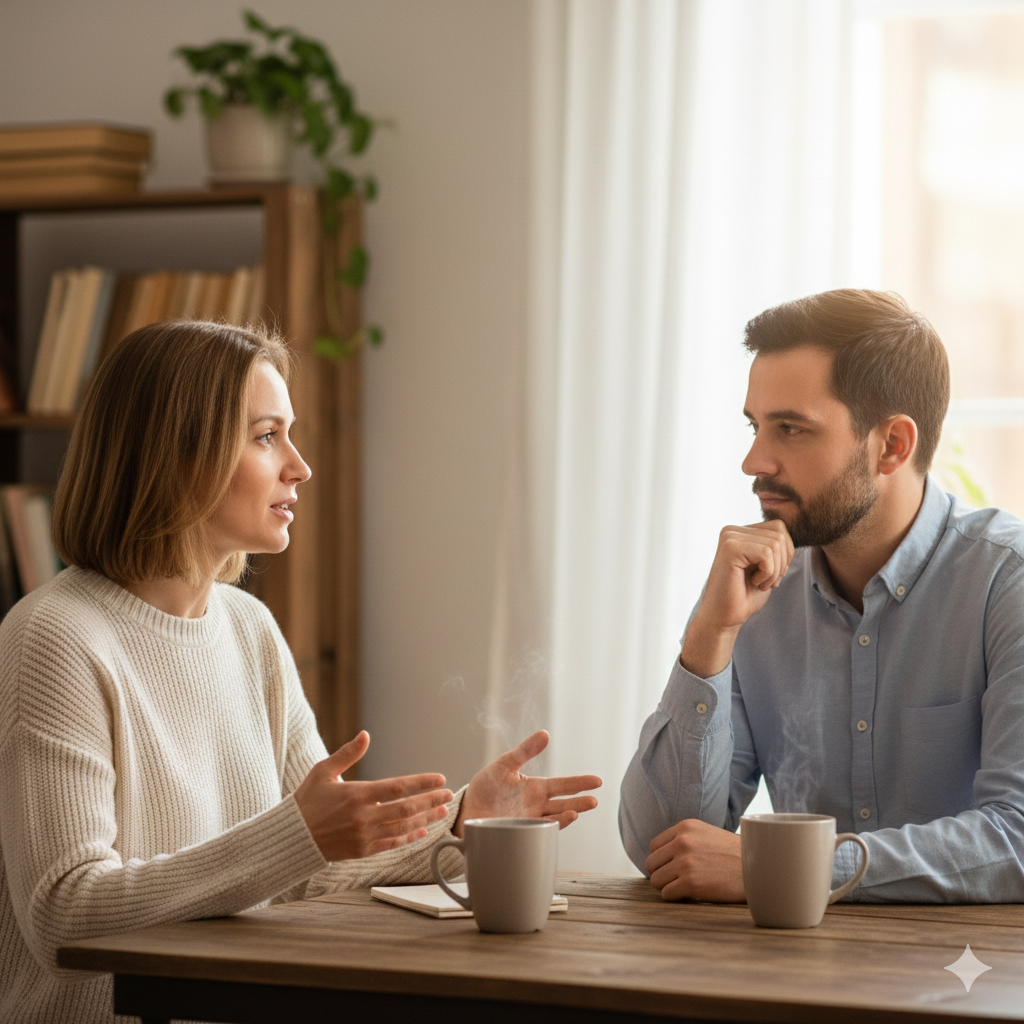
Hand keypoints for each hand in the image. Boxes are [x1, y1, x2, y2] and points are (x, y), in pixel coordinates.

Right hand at [293, 731, 453, 861]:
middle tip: (448, 794)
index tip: (439, 778)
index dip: (421, 783)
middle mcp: (363, 817)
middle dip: (430, 801)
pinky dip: (410, 838)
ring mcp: (364, 836)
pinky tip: (423, 831)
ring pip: (403, 828)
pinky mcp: (362, 851)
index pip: (397, 787)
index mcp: (356, 794)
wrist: (292, 837)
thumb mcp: (323, 771)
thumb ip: (348, 753)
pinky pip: (392, 844)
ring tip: (443, 811)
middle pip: (406, 809)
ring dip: (426, 819)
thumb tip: (366, 735)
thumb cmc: (308, 800)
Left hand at [455, 730, 601, 835]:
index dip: (580, 783)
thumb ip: (525, 751)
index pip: (563, 785)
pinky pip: (537, 832)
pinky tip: (553, 823)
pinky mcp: (518, 834)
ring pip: (553, 819)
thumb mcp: (505, 764)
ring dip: (565, 816)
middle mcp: (536, 806)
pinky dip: (547, 828)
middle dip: (579, 802)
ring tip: (575, 812)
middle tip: (594, 800)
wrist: (466, 809)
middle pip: (563, 803)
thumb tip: (545, 734)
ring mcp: (529, 821)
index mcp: (536, 788)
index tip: (597, 781)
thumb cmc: (486, 786)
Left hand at [645, 819, 743, 902]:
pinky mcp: (691, 883)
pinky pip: (667, 894)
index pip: (654, 846)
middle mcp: (682, 842)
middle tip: (677, 880)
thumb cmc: (733, 855)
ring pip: (656, 880)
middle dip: (661, 874)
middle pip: (651, 863)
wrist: (758, 870)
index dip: (662, 860)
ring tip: (685, 887)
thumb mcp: (707, 834)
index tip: (674, 867)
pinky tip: (690, 895)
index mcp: (685, 827)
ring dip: (668, 886)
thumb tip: (659, 857)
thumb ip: (684, 839)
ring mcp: (685, 863)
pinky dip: (675, 897)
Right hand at [682, 520, 793, 676]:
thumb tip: (788, 534)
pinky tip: (754, 583)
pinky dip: (768, 573)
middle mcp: (731, 531)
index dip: (784, 554)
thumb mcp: (766, 567)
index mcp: (739, 532)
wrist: (723, 618)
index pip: (779, 528)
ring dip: (774, 570)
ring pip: (776, 543)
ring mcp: (729, 538)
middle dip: (781, 563)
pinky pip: (767, 553)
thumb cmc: (743, 596)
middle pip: (780, 534)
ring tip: (759, 583)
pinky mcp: (731, 548)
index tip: (769, 575)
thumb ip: (775, 548)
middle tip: (765, 582)